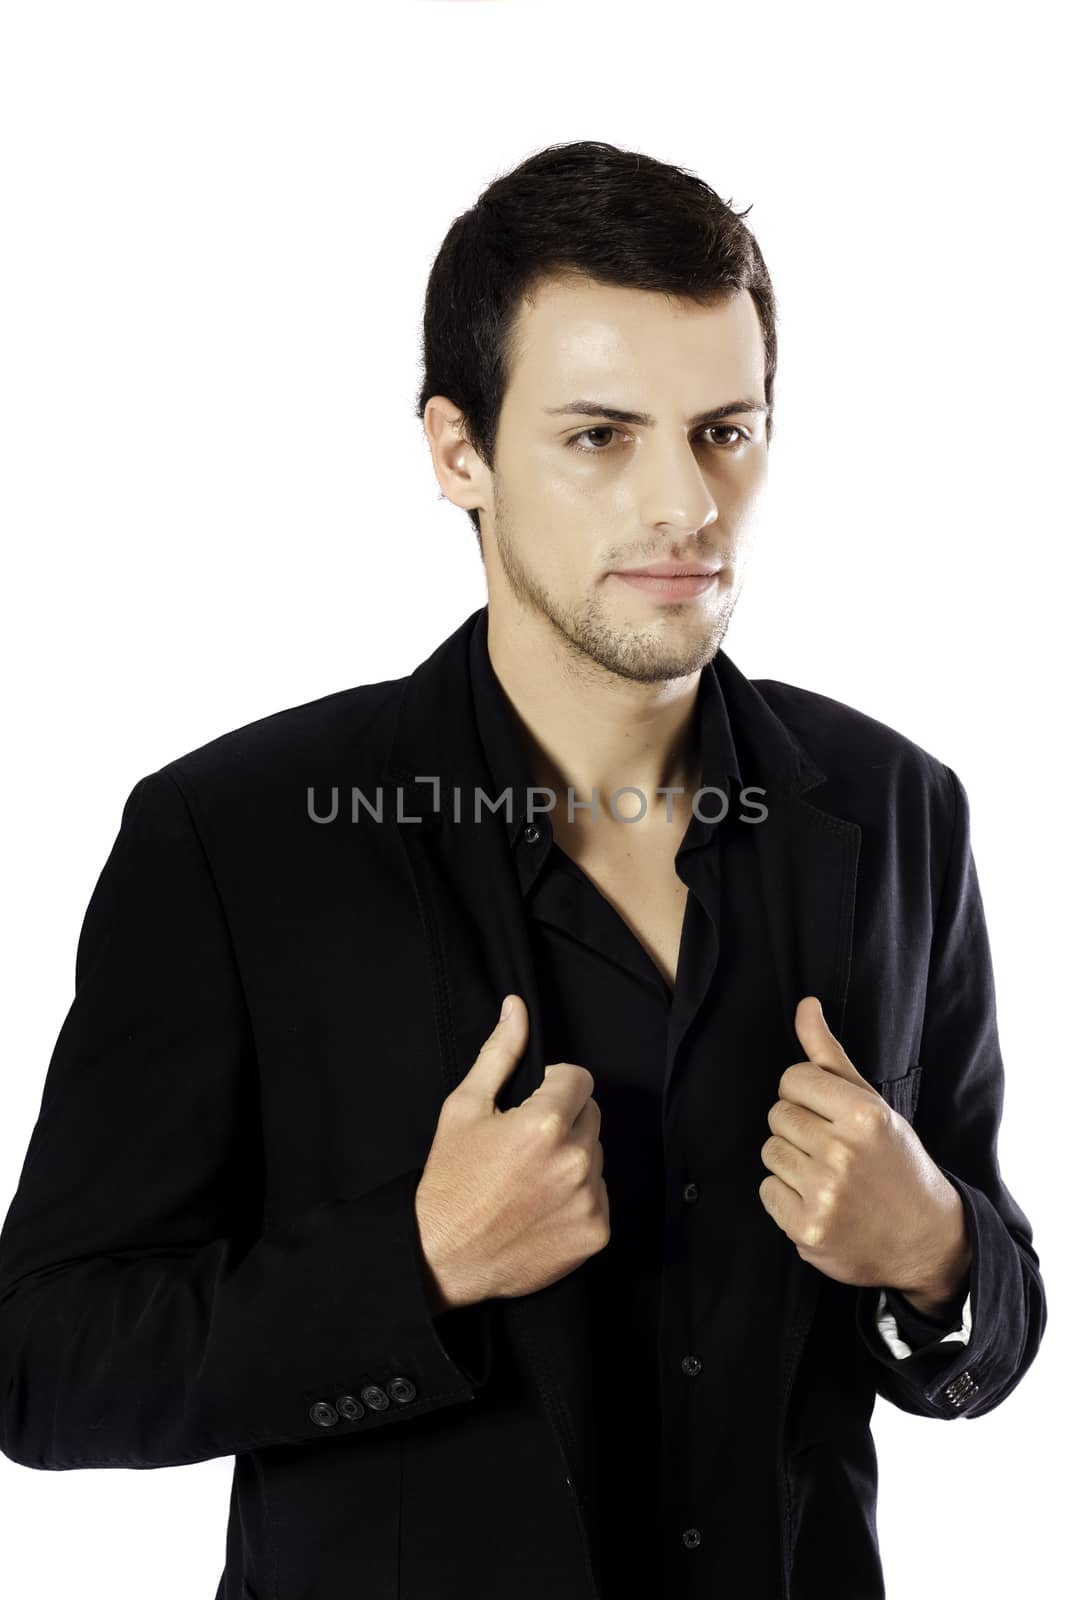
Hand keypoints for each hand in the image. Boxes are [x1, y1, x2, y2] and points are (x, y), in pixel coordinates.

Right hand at [414, 995, 609, 1310]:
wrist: (442, 1256)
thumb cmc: (450, 1178)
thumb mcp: (465, 1107)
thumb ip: (500, 1053)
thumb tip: (516, 1008)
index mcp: (546, 1122)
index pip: (580, 1079)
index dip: (554, 1086)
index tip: (530, 1105)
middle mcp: (575, 1160)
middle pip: (591, 1115)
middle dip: (565, 1120)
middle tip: (526, 1144)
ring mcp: (589, 1199)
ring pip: (596, 1156)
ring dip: (572, 1158)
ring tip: (531, 1177)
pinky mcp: (595, 1232)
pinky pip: (600, 1195)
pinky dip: (578, 1197)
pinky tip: (542, 1205)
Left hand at [757, 996, 970, 1300]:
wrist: (927, 1239)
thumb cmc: (895, 1162)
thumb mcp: (872, 1105)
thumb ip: (830, 1056)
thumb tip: (805, 1005)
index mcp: (863, 1114)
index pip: (792, 1079)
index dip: (806, 1095)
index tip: (829, 1114)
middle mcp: (843, 1152)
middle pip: (777, 1115)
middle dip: (800, 1128)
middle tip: (833, 1150)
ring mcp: (824, 1194)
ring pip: (770, 1152)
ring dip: (791, 1163)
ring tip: (828, 1176)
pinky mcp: (808, 1230)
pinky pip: (767, 1191)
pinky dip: (786, 1197)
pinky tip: (819, 1202)